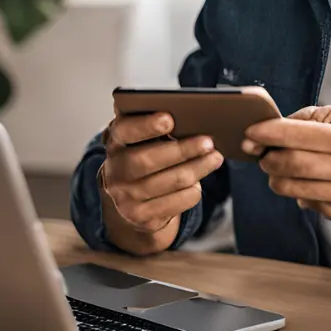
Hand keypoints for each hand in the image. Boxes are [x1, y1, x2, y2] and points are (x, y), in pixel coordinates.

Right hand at [100, 112, 223, 252]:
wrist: (130, 199)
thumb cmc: (145, 156)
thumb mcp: (141, 139)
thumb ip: (154, 125)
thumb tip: (188, 113)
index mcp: (115, 143)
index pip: (124, 131)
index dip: (145, 125)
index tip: (169, 119)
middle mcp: (115, 171)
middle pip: (148, 160)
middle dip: (182, 150)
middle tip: (208, 142)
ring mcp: (126, 198)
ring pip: (169, 182)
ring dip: (197, 168)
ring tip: (215, 157)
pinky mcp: (142, 217)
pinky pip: (177, 203)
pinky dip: (193, 190)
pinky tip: (200, 181)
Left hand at [243, 105, 330, 226]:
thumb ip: (321, 118)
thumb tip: (284, 125)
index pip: (300, 135)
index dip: (269, 133)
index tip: (252, 132)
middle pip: (291, 164)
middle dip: (267, 158)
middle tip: (261, 153)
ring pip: (295, 189)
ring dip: (275, 179)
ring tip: (275, 170)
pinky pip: (310, 205)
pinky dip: (297, 195)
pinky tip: (302, 186)